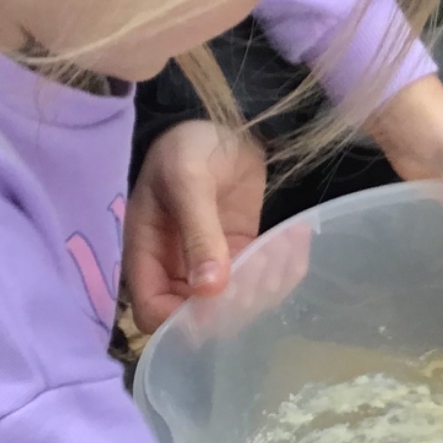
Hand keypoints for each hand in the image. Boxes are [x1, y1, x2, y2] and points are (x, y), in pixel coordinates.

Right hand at [124, 121, 266, 333]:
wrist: (225, 122)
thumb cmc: (189, 146)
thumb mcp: (188, 181)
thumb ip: (198, 234)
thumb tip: (209, 290)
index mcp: (148, 256)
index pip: (153, 313)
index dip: (180, 320)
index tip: (217, 300)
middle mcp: (177, 271)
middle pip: (200, 320)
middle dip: (234, 304)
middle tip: (260, 267)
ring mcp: (214, 267)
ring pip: (238, 307)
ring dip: (266, 286)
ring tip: (282, 245)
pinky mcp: (245, 257)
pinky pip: (265, 282)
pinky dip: (285, 269)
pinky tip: (295, 239)